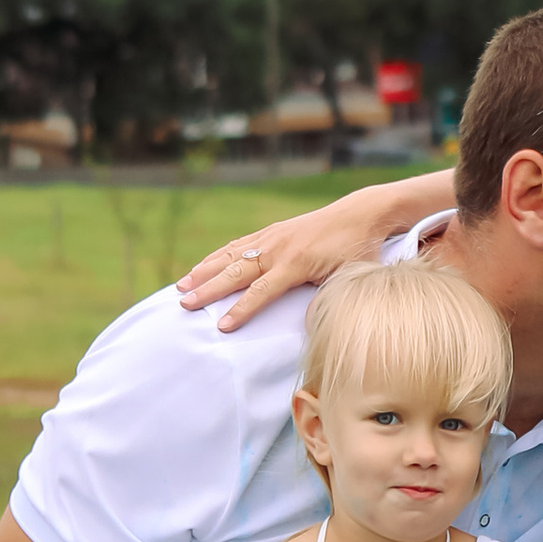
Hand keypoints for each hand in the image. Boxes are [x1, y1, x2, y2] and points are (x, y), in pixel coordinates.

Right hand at [175, 190, 424, 332]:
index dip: (241, 310)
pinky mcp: (272, 231)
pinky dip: (217, 255)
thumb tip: (309, 324)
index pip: (261, 292)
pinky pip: (238, 244)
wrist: (361, 214)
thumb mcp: (348, 279)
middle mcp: (278, 248)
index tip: (221, 327)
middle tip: (184, 304)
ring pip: (230, 255)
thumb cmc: (357, 251)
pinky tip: (203, 264)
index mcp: (295, 263)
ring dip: (204, 270)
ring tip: (181, 285)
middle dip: (209, 290)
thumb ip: (326, 300)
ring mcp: (272, 237)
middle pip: (236, 272)